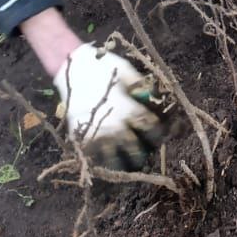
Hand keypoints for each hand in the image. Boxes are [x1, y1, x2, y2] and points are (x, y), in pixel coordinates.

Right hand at [53, 43, 163, 170]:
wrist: (73, 69)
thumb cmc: (103, 67)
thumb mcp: (127, 72)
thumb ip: (141, 87)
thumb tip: (156, 96)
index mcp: (128, 109)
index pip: (149, 126)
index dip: (158, 133)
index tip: (163, 136)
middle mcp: (114, 126)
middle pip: (133, 148)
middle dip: (142, 154)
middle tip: (147, 158)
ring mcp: (96, 135)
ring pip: (112, 160)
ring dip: (122, 166)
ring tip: (127, 169)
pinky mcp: (81, 138)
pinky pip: (91, 158)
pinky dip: (99, 165)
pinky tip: (105, 167)